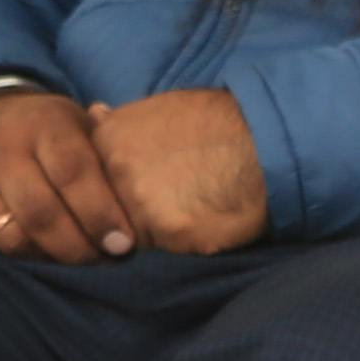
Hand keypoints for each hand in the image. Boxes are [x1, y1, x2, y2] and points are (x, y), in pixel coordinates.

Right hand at [0, 86, 133, 262]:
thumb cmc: (45, 133)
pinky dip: (18, 257)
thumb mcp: (76, 123)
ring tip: (76, 261)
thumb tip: (148, 175)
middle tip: (104, 262)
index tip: (123, 245)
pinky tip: (41, 255)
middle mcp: (0, 147)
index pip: (75, 174)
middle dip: (78, 247)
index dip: (101, 215)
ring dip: (49, 258)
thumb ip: (109, 149)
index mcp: (43, 123)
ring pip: (11, 236)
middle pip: (42, 213)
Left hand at [88, 90, 269, 254]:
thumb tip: (93, 113)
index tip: (143, 191)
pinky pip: (164, 251)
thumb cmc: (221, 124)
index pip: (90, 185)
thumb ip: (121, 122)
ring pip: (130, 236)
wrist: (270, 141)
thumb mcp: (162, 109)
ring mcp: (139, 202)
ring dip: (154, 233)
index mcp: (108, 139)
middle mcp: (116, 169)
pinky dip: (181, 243)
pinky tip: (204, 222)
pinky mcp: (169, 232)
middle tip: (170, 202)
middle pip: (106, 212)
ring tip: (189, 210)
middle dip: (130, 215)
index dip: (114, 194)